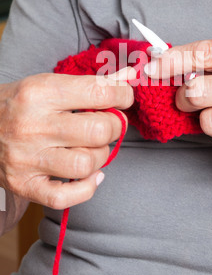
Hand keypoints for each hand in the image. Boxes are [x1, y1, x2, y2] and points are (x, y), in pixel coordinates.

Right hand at [0, 67, 135, 208]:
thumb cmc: (19, 104)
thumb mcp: (49, 84)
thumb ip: (91, 84)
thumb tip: (130, 78)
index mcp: (40, 93)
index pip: (98, 92)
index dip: (122, 94)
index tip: (124, 97)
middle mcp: (32, 125)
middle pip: (98, 130)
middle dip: (114, 126)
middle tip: (109, 123)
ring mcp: (27, 158)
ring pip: (87, 164)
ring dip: (101, 155)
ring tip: (93, 147)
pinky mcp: (24, 184)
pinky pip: (65, 196)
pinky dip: (86, 188)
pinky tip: (89, 175)